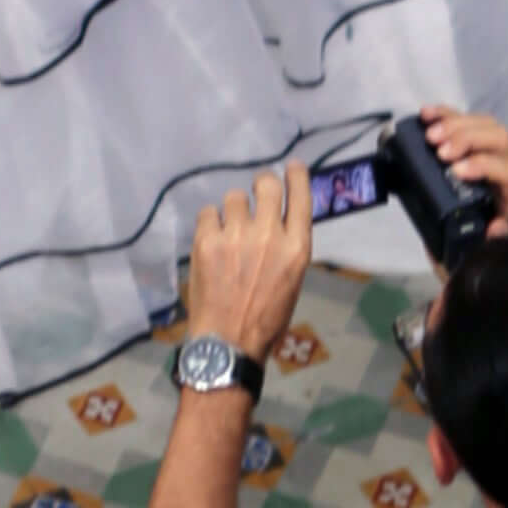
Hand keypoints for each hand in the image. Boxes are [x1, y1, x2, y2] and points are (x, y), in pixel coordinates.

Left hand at [185, 164, 313, 369]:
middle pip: (267, 184)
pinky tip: (211, 241)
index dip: (296, 174)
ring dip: (232, 210)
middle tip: (255, 194)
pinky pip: (208, 212)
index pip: (301, 195)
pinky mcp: (207, 240)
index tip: (292, 166)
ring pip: (234, 197)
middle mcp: (269, 235)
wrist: (228, 342)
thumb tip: (277, 221)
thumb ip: (287, 247)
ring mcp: (236, 235)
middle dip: (262, 184)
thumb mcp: (292, 281)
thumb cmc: (266, 318)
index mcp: (297, 248)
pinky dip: (210, 223)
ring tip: (229, 231)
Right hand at [411, 105, 507, 230]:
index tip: (455, 171)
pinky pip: (464, 118)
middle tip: (439, 150)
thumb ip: (499, 235)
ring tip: (430, 135)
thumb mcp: (500, 236)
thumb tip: (494, 227)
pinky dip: (445, 114)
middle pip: (498, 137)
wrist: (500, 210)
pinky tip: (426, 114)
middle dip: (467, 138)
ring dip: (455, 124)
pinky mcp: (475, 135)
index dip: (482, 165)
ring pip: (483, 123)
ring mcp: (492, 144)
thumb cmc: (495, 222)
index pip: (506, 170)